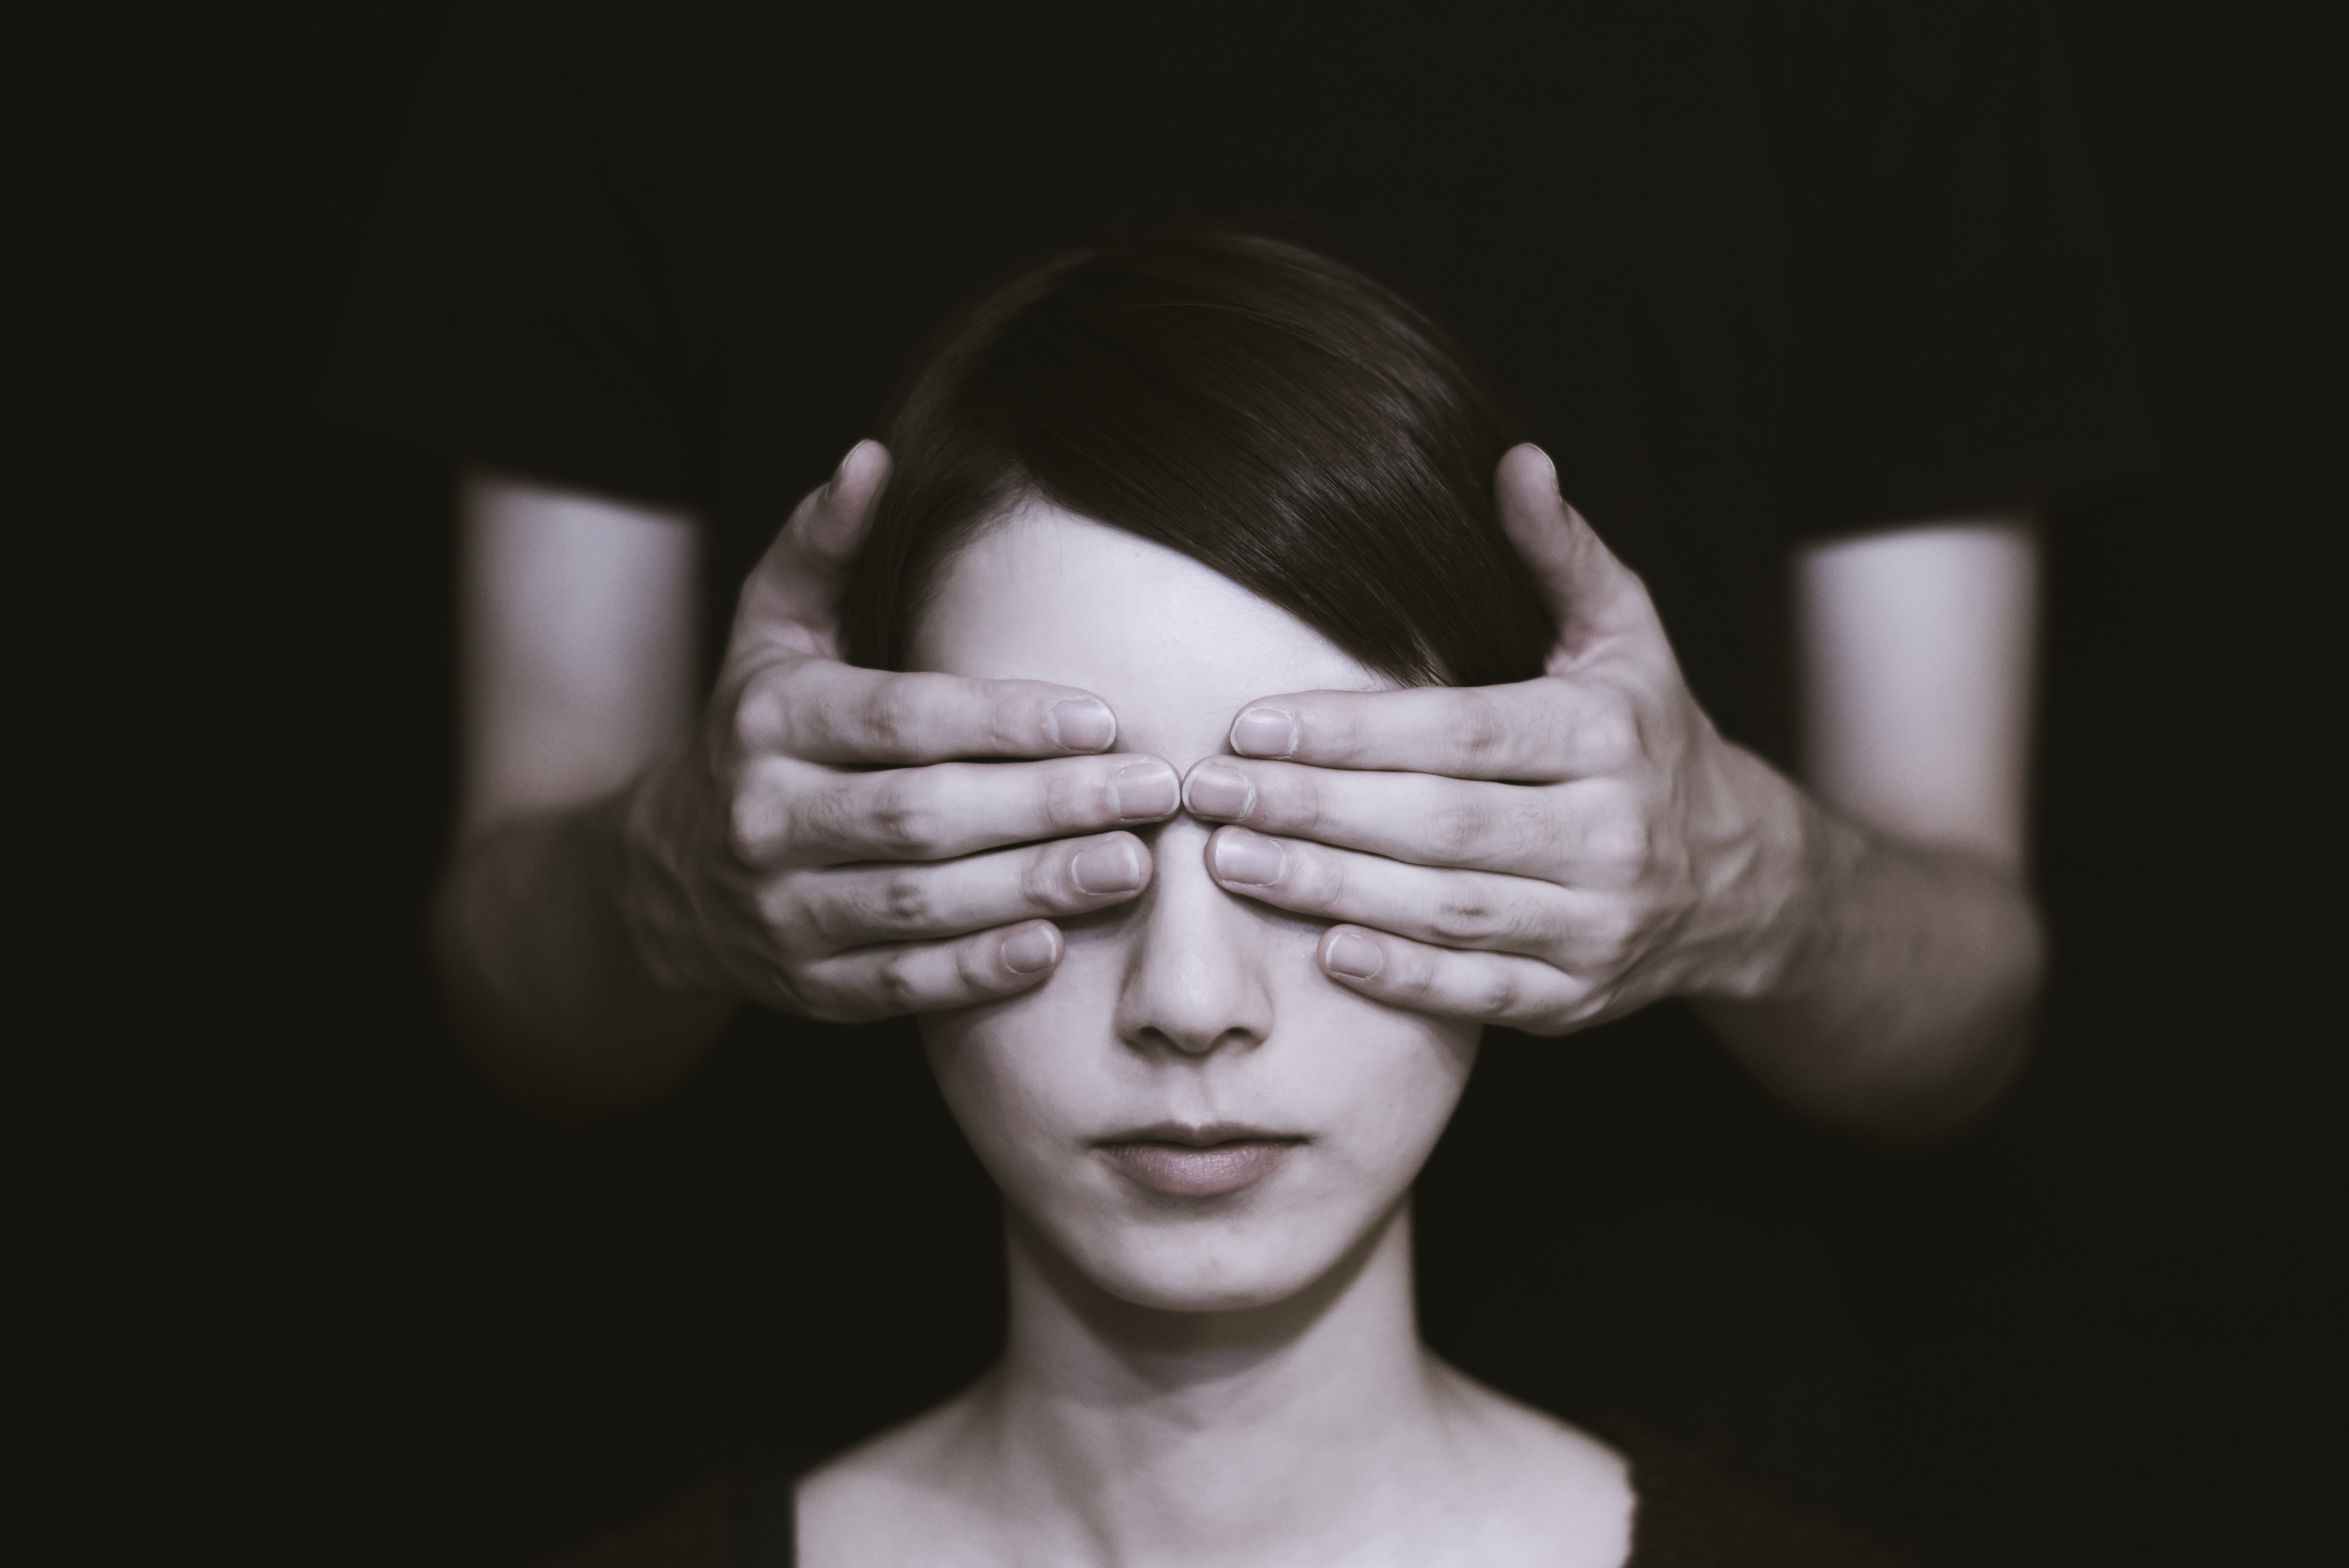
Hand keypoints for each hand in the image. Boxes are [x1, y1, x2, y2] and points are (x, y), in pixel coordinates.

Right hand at [617, 441, 1179, 1019]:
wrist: (665, 878)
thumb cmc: (757, 733)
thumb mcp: (769, 633)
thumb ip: (822, 548)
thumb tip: (871, 458)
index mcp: (768, 721)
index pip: (900, 719)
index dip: (1004, 721)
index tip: (1104, 718)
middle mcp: (767, 819)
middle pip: (921, 814)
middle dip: (1045, 805)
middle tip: (1152, 791)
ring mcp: (784, 913)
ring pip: (918, 904)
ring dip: (1032, 887)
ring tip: (1133, 864)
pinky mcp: (809, 988)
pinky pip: (902, 985)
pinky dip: (977, 973)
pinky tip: (1056, 947)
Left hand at [1181, 444, 1805, 1033]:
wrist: (1749, 882)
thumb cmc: (1653, 740)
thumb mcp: (1628, 637)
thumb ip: (1563, 554)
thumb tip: (1517, 460)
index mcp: (1606, 736)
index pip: (1462, 733)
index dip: (1352, 732)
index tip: (1252, 725)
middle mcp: (1609, 834)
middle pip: (1439, 824)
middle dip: (1313, 810)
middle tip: (1207, 794)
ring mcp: (1596, 925)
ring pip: (1449, 910)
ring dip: (1332, 890)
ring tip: (1232, 863)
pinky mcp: (1578, 999)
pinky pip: (1482, 993)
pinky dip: (1405, 979)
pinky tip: (1325, 954)